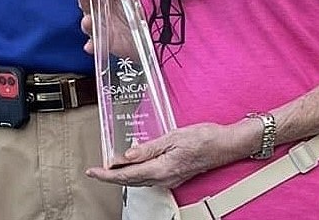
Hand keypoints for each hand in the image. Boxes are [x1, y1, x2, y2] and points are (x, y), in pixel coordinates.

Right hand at [77, 0, 137, 59]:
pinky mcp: (104, 43)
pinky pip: (95, 45)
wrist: (144, 39)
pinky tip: (90, 46)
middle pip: (86, 1)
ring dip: (86, 22)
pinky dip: (92, 45)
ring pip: (88, 23)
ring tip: (88, 20)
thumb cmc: (133, 14)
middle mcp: (97, 10)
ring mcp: (99, 27)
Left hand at [86, 121, 247, 189]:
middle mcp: (164, 178)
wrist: (226, 145)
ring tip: (108, 168)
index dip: (107, 174)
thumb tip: (127, 155)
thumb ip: (148, 148)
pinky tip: (132, 166)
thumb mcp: (173, 137)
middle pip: (130, 181)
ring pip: (139, 180)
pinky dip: (136, 173)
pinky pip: (149, 177)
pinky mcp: (175, 174)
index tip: (93, 171)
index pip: (127, 175)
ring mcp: (170, 178)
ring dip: (122, 176)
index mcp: (161, 169)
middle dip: (111, 177)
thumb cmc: (203, 138)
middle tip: (95, 171)